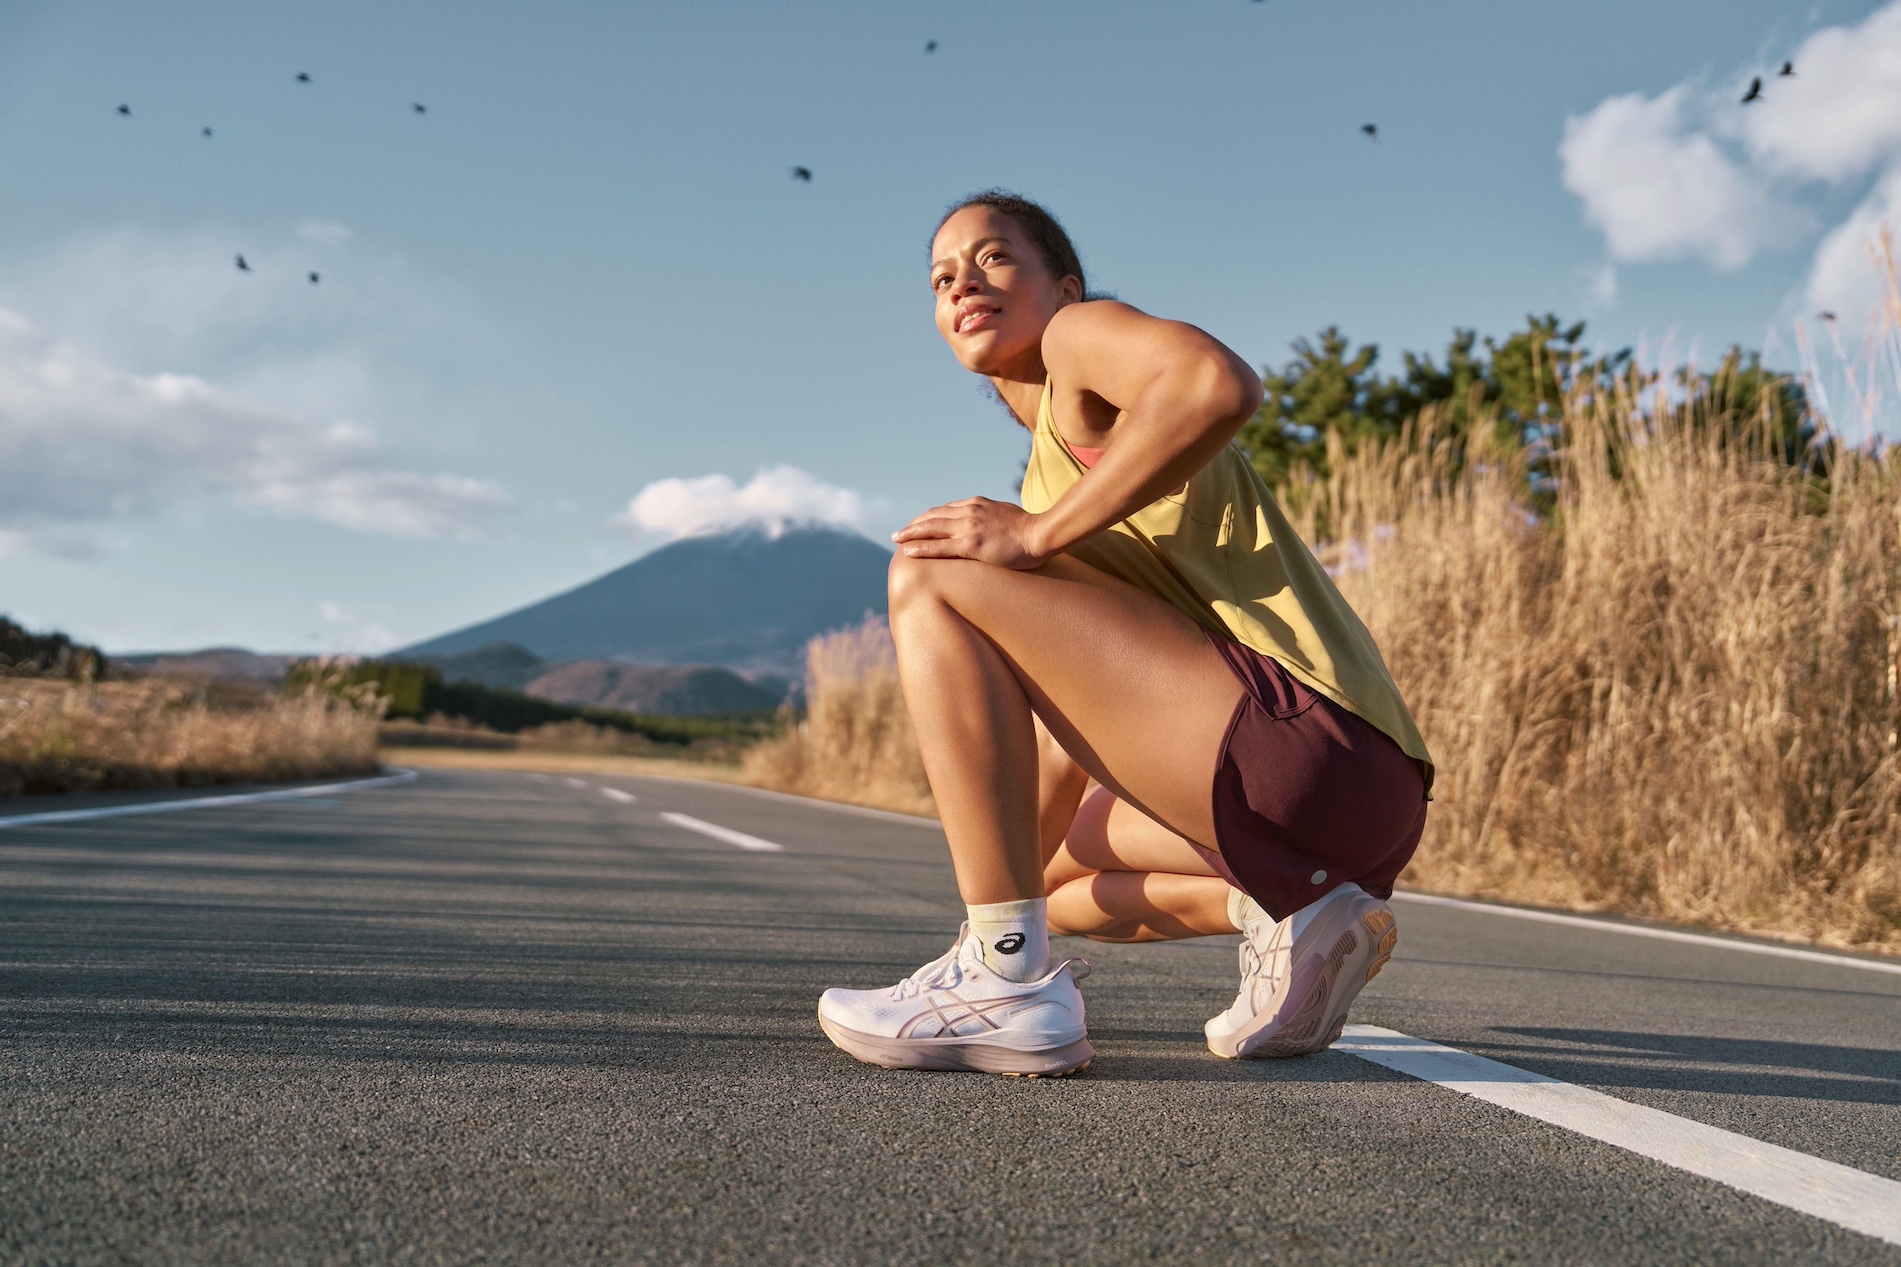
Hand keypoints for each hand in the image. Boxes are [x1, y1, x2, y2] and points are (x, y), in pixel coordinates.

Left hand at [891, 497, 1048, 568]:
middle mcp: (969, 511)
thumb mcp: (1006, 515)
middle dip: (914, 524)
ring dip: (910, 534)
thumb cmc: (1029, 529)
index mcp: (977, 504)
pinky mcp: (971, 544)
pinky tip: (907, 551)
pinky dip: (921, 548)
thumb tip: (987, 524)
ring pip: (931, 528)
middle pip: (933, 516)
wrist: (1041, 534)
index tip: (918, 524)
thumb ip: (991, 516)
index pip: (946, 509)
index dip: (929, 517)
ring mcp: (969, 527)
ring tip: (896, 540)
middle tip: (899, 532)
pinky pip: (939, 547)